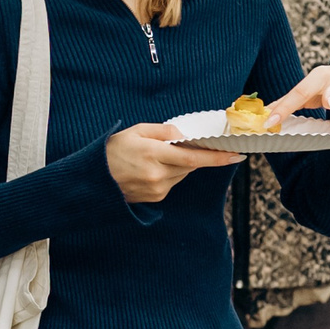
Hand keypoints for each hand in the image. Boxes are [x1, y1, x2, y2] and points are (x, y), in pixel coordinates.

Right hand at [108, 123, 236, 202]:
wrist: (93, 179)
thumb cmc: (111, 151)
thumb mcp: (135, 131)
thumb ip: (163, 130)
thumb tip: (184, 135)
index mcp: (153, 154)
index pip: (193, 157)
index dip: (217, 157)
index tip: (236, 155)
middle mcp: (157, 174)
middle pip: (190, 164)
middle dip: (193, 154)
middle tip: (187, 144)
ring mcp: (157, 189)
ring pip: (182, 173)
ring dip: (179, 164)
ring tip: (158, 156)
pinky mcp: (155, 197)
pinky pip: (172, 182)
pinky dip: (170, 173)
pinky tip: (152, 168)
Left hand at [269, 64, 329, 124]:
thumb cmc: (322, 89)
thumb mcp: (305, 93)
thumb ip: (286, 104)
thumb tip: (261, 115)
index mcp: (314, 81)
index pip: (296, 95)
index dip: (282, 109)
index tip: (268, 123)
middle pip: (327, 90)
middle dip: (326, 96)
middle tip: (324, 104)